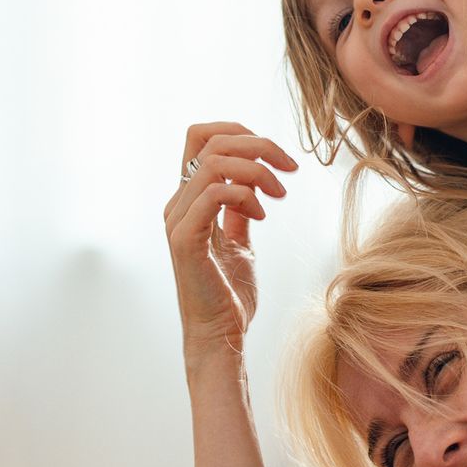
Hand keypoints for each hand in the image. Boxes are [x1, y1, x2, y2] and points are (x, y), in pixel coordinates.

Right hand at [162, 122, 299, 357]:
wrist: (221, 335)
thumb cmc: (230, 294)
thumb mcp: (240, 243)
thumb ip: (239, 212)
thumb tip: (253, 185)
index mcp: (189, 200)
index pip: (201, 138)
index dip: (239, 131)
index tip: (276, 155)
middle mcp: (178, 204)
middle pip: (209, 141)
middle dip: (257, 145)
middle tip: (289, 168)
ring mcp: (178, 221)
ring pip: (212, 163)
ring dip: (256, 171)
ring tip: (280, 194)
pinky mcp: (185, 240)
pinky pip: (213, 195)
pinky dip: (245, 196)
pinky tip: (262, 216)